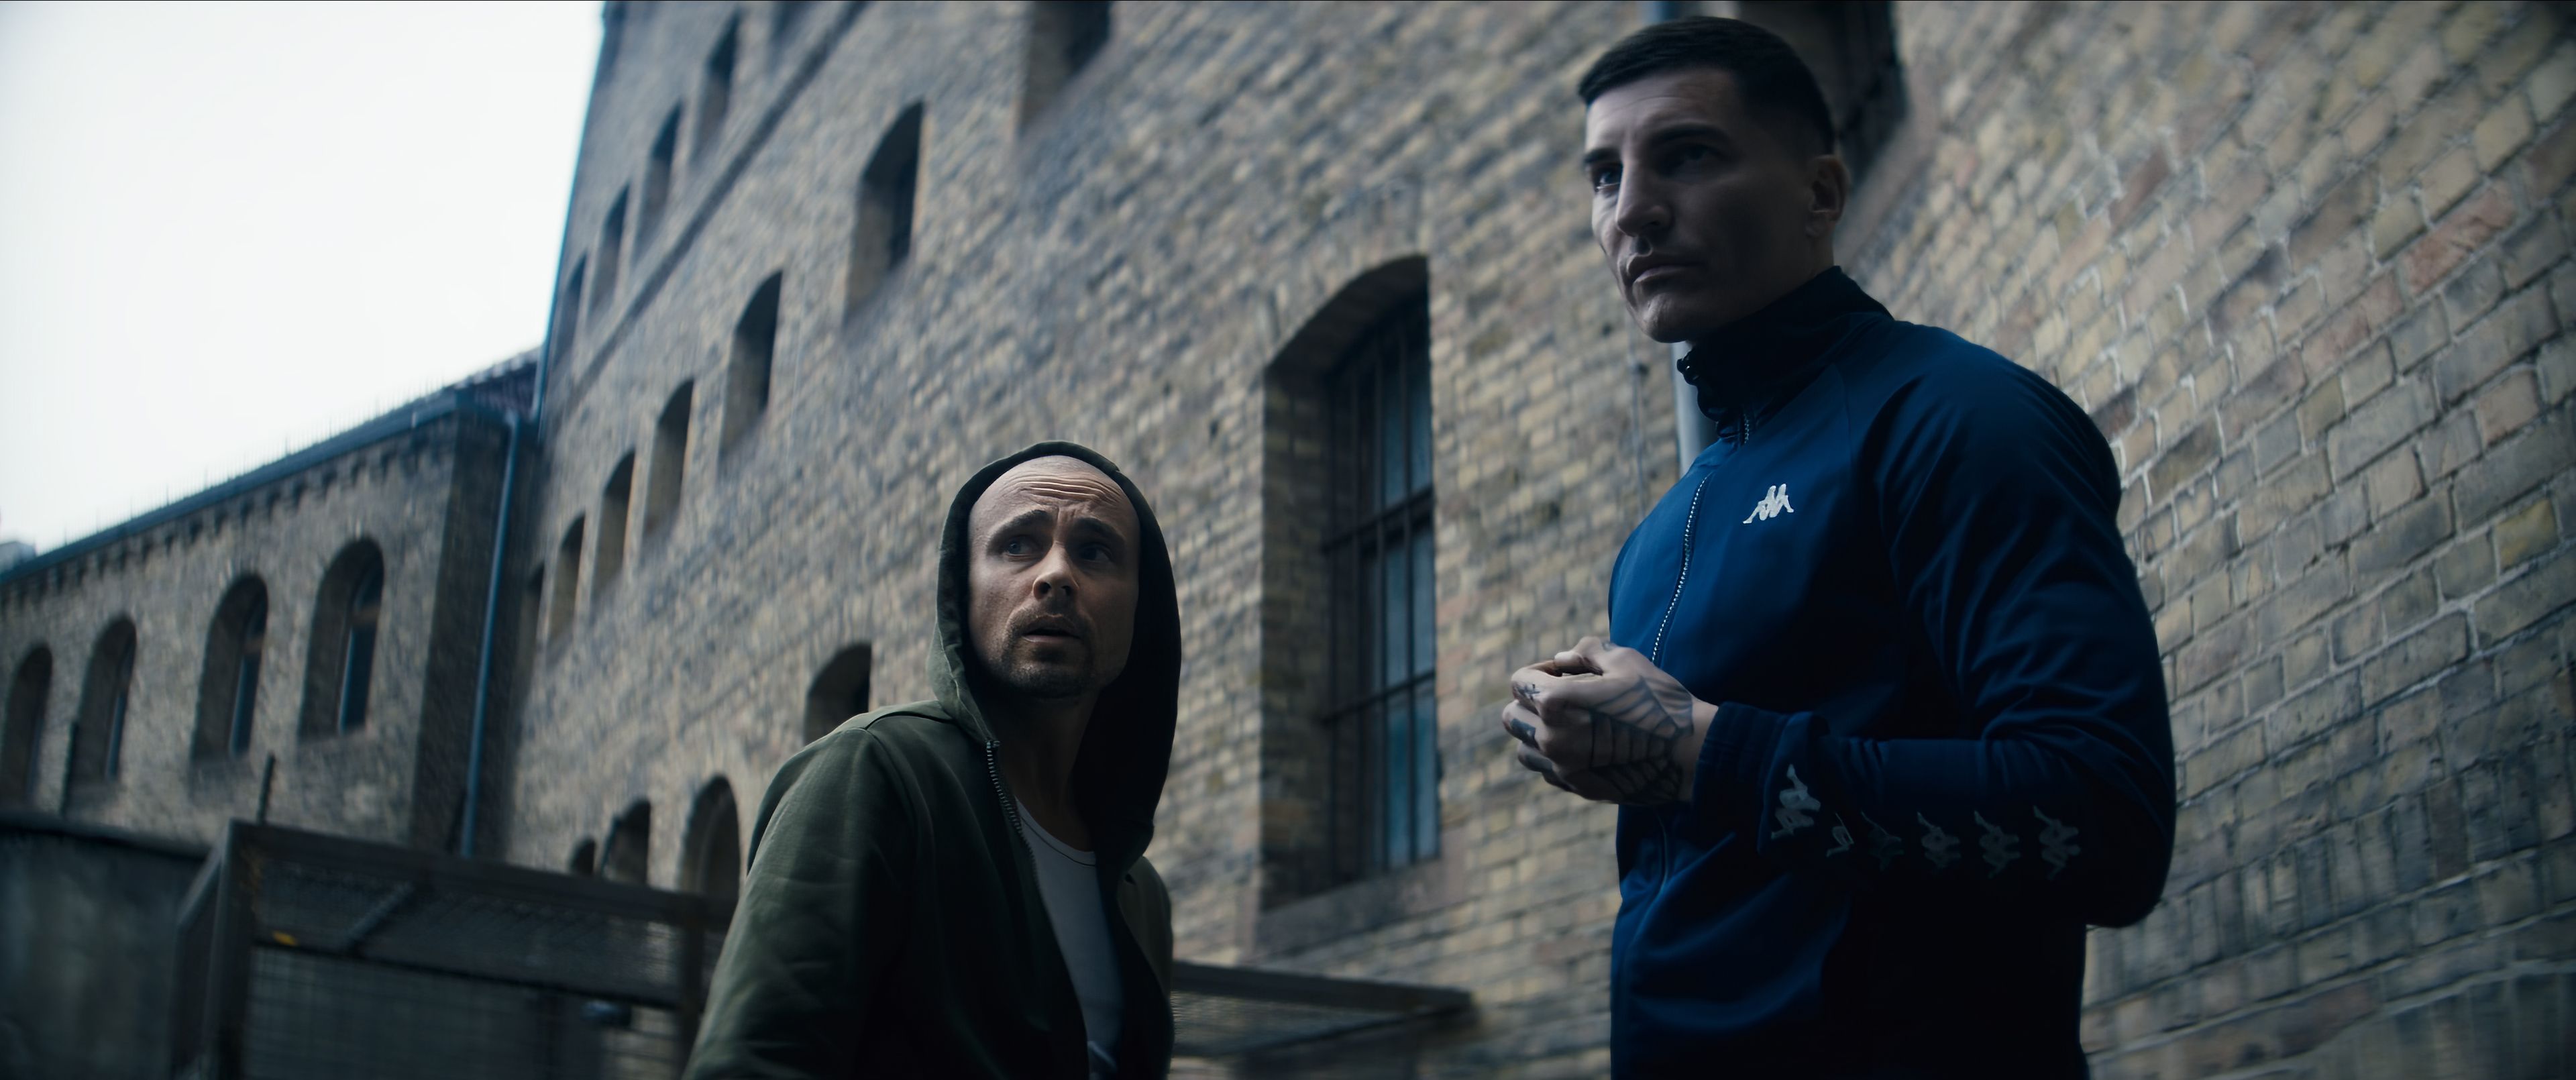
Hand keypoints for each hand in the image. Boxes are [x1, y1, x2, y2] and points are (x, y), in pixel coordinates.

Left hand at [1499, 637, 1712, 805]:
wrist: (1690, 753)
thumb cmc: (1660, 701)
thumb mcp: (1625, 660)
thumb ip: (1586, 652)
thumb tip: (1561, 659)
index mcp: (1556, 703)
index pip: (1518, 682)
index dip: (1538, 670)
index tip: (1563, 671)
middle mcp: (1551, 738)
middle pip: (1512, 716)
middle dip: (1529, 701)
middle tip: (1561, 695)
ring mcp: (1563, 768)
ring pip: (1524, 749)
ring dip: (1536, 732)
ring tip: (1568, 722)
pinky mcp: (1578, 788)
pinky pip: (1548, 771)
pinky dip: (1554, 757)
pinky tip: (1582, 745)